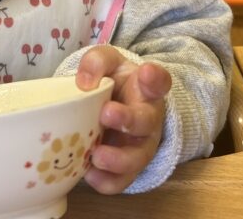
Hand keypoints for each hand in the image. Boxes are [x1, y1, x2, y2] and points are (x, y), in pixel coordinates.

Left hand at [76, 46, 170, 193]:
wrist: (112, 107)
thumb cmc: (113, 82)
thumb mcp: (106, 63)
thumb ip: (97, 62)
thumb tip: (84, 82)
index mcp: (146, 90)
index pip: (159, 81)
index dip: (155, 78)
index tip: (147, 72)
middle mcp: (147, 118)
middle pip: (145, 122)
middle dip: (128, 119)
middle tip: (106, 113)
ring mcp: (139, 146)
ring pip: (137, 158)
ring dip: (118, 159)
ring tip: (97, 155)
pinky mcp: (126, 168)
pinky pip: (120, 181)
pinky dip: (106, 181)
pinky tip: (89, 175)